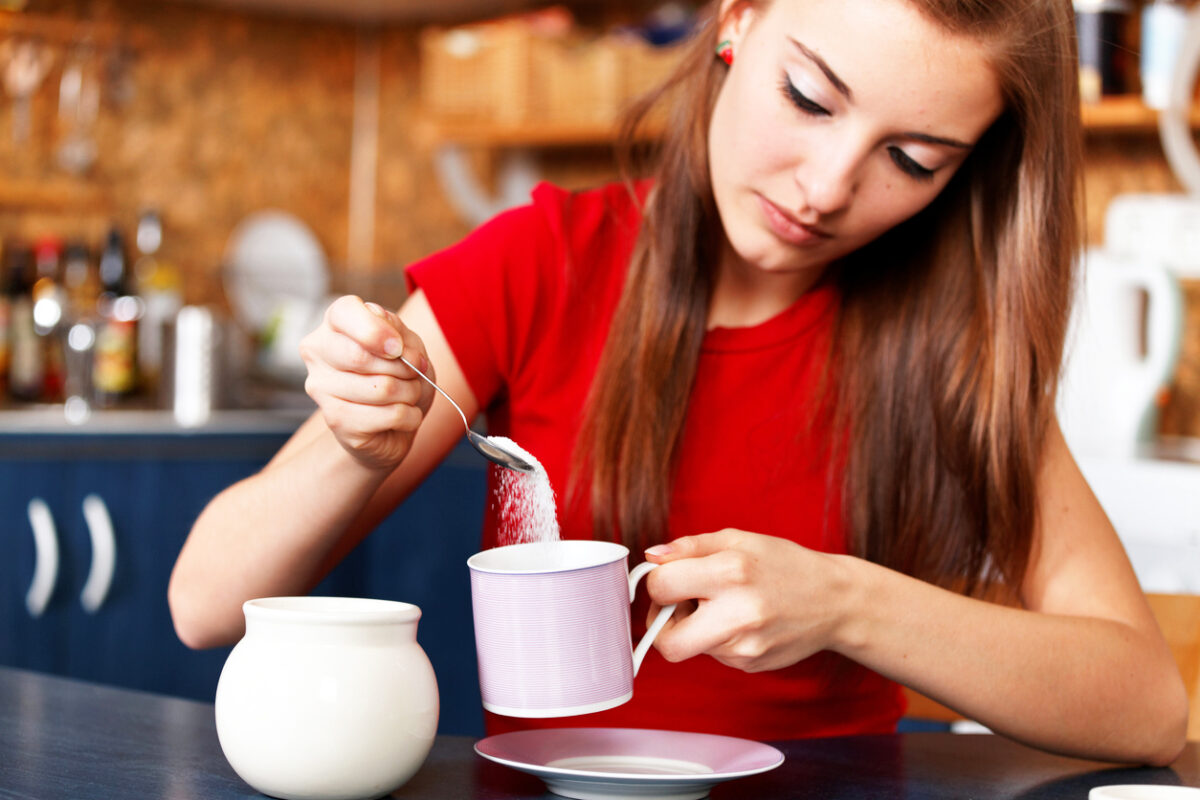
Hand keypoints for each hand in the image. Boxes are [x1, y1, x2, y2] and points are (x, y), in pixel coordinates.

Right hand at [299, 296, 434, 470]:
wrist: (393, 423)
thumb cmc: (398, 374)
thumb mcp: (407, 343)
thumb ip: (399, 333)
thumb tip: (393, 345)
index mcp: (334, 324)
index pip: (344, 312)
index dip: (377, 331)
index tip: (398, 347)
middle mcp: (318, 353)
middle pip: (361, 356)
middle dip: (403, 367)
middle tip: (411, 374)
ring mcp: (321, 388)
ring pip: (382, 389)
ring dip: (411, 393)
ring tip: (408, 395)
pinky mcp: (336, 421)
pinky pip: (390, 415)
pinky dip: (411, 416)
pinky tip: (403, 416)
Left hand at [643, 530, 852, 672]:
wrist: (835, 601)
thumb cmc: (784, 564)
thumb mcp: (739, 540)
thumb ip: (690, 547)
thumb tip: (651, 557)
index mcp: (731, 572)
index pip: (661, 587)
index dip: (658, 581)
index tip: (670, 577)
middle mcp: (738, 614)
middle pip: (666, 643)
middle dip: (660, 624)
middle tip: (677, 605)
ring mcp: (745, 647)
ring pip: (689, 648)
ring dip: (692, 627)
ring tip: (722, 606)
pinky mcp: (750, 664)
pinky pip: (713, 654)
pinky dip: (715, 638)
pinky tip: (741, 621)